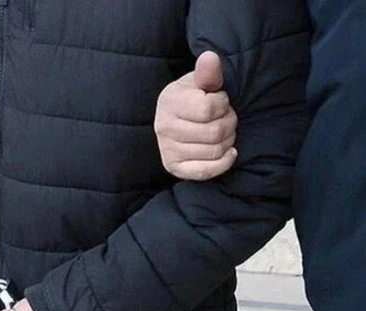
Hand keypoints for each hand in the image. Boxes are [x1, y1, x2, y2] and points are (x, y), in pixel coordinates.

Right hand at [154, 51, 237, 180]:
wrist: (178, 118)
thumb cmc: (194, 98)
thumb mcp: (201, 82)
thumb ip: (208, 72)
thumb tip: (210, 57)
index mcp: (168, 101)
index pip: (208, 109)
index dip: (223, 104)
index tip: (219, 101)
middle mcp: (163, 127)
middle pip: (214, 132)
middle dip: (229, 123)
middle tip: (225, 117)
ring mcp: (167, 149)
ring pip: (214, 151)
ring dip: (228, 141)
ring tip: (223, 132)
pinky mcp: (174, 167)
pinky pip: (204, 171)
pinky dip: (223, 162)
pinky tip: (229, 152)